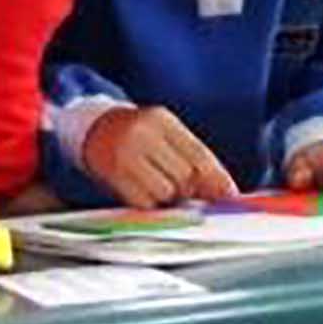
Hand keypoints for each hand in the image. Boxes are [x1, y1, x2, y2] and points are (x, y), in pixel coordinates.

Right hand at [82, 106, 239, 207]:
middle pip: (185, 175)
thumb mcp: (164, 133)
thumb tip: (223, 190)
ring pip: (165, 191)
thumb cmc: (137, 134)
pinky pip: (143, 201)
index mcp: (162, 120)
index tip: (230, 197)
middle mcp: (143, 133)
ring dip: (169, 198)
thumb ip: (191, 156)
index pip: (199, 154)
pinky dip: (149, 203)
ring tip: (160, 188)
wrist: (92, 127)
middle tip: (187, 192)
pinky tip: (144, 193)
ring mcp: (126, 153)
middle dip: (191, 189)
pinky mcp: (113, 173)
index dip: (218, 179)